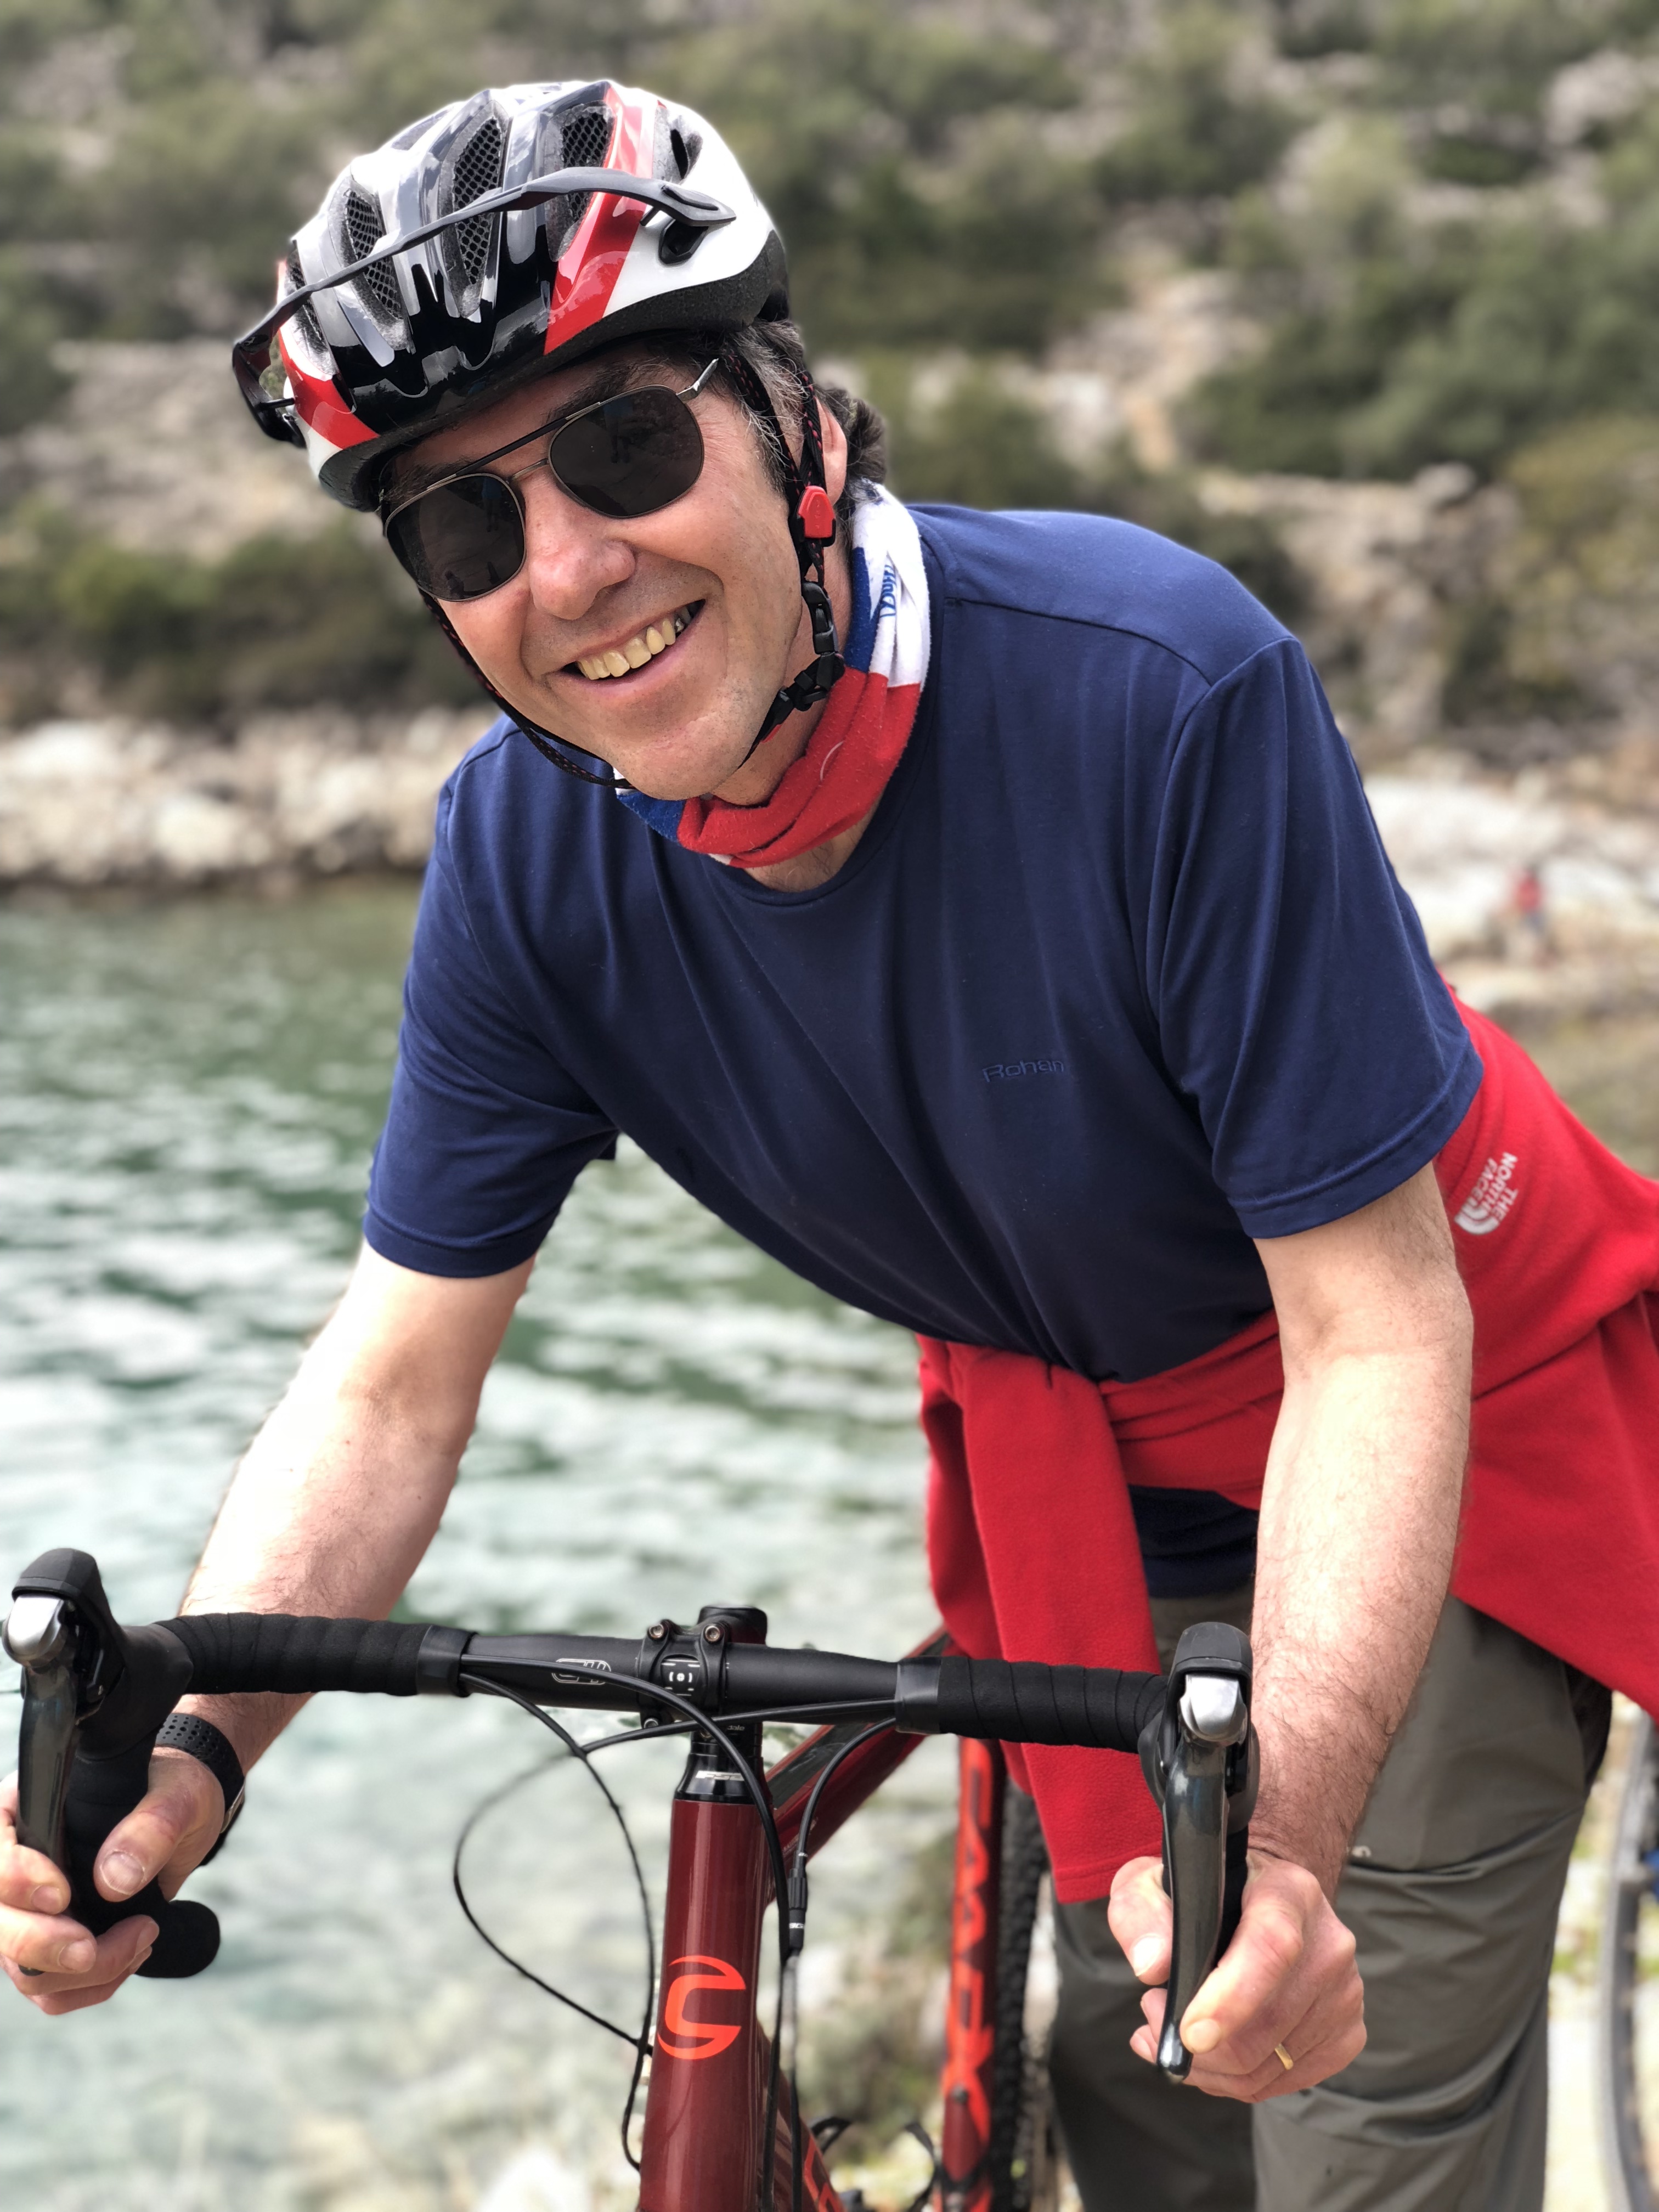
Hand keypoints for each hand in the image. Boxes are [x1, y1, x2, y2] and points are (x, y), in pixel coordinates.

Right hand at [0, 1753, 223, 2015]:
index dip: (16, 1880)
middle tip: (90, 1949)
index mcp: (25, 1814)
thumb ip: (151, 1827)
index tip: (61, 1895)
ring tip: (142, 1936)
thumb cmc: (172, 1796)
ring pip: (24, 1969)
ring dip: (84, 1971)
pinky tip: (130, 1955)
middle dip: (40, 1944)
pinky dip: (91, 1986)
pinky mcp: (50, 1950)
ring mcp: (29, 1915)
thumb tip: (114, 1878)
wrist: (183, 1823)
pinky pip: (51, 1992)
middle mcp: (17, 1869)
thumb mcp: (178, 1795)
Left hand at [1107, 1847, 1363, 2099]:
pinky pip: (1285, 2082)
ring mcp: (1344, 1991)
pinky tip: (1211, 2050)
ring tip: (1177, 2030)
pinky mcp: (1347, 2033)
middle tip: (1155, 2016)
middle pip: (1269, 2022)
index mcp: (1288, 1891)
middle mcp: (1329, 1942)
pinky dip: (1238, 2081)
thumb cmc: (1202, 1895)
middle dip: (1200, 2044)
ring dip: (1211, 2066)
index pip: (1272, 1946)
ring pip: (1272, 2063)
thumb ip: (1141, 1915)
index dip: (1231, 1997)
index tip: (1189, 2033)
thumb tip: (1152, 1965)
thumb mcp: (1152, 1883)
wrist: (1253, 1901)